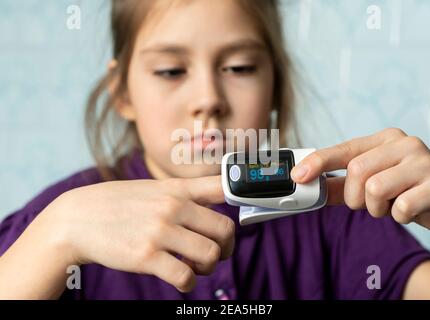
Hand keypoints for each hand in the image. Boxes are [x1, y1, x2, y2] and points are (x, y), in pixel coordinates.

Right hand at [46, 176, 233, 292]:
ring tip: (195, 267)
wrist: (77, 219)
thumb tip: (217, 197)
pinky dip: (189, 283)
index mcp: (176, 189)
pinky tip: (182, 279)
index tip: (252, 205)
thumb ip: (184, 193)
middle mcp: (172, 207)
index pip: (222, 186)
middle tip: (215, 253)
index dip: (245, 195)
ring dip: (208, 266)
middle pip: (225, 229)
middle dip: (227, 246)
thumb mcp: (152, 188)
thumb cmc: (119, 204)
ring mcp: (160, 232)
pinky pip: (185, 276)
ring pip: (210, 254)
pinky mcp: (146, 257)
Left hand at [290, 128, 429, 238]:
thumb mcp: (370, 184)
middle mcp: (404, 143)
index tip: (298, 176)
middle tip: (368, 203)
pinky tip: (409, 210)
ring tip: (390, 205)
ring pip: (375, 188)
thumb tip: (305, 185)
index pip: (344, 149)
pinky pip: (401, 206)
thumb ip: (338, 185)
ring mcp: (424, 161)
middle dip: (354, 197)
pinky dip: (398, 215)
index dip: (318, 162)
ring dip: (376, 208)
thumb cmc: (403, 189)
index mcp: (384, 139)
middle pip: (356, 171)